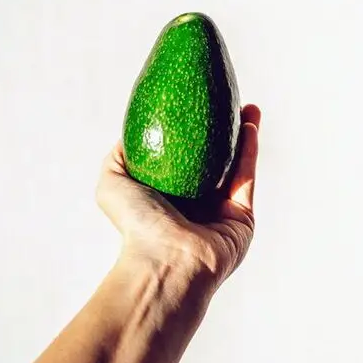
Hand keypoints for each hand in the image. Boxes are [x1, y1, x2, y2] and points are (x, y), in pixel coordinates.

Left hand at [96, 104, 260, 286]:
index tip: (196, 104)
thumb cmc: (136, 224)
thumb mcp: (112, 182)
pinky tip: (250, 124)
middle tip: (226, 102)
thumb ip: (119, 157)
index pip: (184, 159)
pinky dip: (249, 151)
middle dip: (223, 131)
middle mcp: (197, 205)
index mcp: (170, 198)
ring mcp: (222, 213)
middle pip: (214, 159)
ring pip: (235, 166)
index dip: (191, 131)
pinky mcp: (242, 218)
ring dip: (243, 135)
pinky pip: (246, 178)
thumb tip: (129, 132)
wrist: (166, 261)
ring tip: (247, 107)